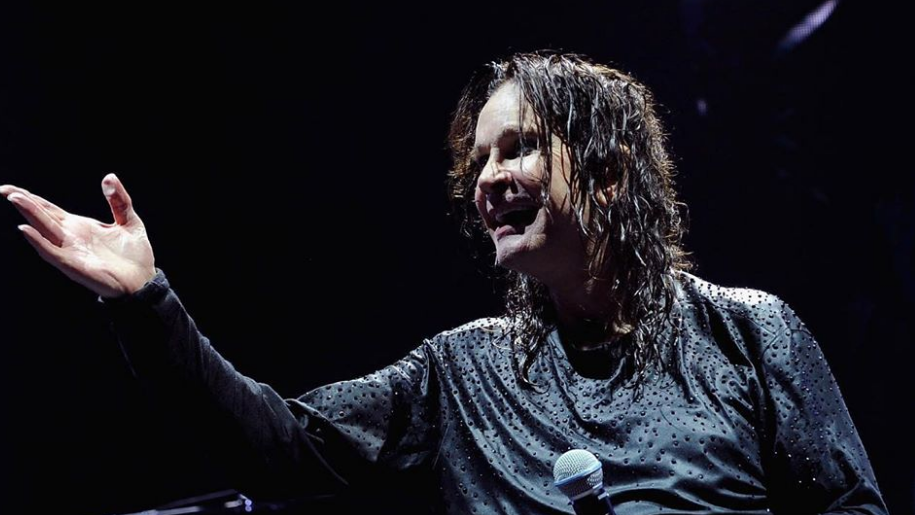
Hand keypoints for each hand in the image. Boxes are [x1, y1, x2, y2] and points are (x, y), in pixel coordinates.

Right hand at [1, 173, 155, 298]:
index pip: (49, 209)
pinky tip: (26, 230)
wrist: (144, 281)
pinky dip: (38, 242)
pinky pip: (52, 252)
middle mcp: (70, 237)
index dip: (31, 198)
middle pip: (42, 216)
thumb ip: (119, 200)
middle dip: (24, 202)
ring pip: (43, 230)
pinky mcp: (74, 266)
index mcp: (78, 226)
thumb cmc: (135, 255)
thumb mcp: (129, 220)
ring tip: (15, 198)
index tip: (9, 188)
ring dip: (29, 215)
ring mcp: (70, 251)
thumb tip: (109, 177)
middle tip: (4, 188)